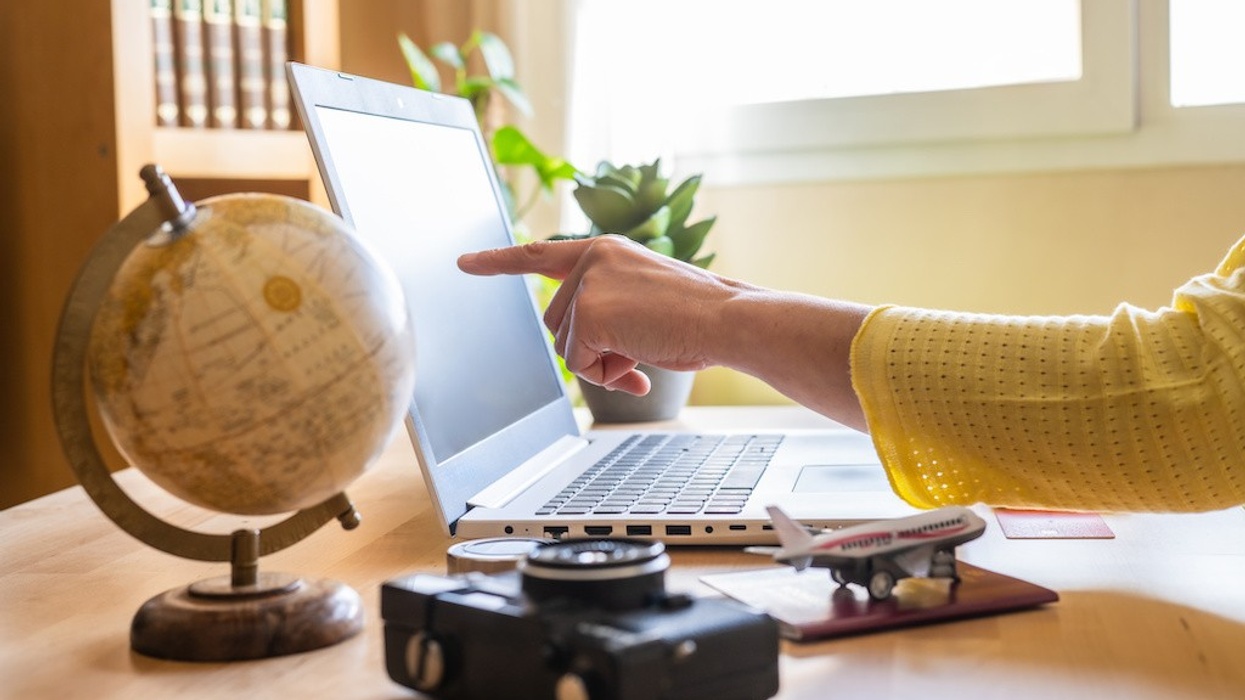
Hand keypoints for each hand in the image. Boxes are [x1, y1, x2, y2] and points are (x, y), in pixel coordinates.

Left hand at [458, 236, 744, 394]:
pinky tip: (640, 360)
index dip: (499, 262)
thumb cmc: (699, 317)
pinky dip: (608, 374)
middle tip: (638, 347)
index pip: (541, 255)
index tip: (464, 262)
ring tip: (646, 348)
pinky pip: (580, 363)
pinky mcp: (590, 312)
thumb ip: (608, 310)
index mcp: (605, 250)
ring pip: (567, 347)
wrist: (727, 319)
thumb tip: (584, 354)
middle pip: (556, 323)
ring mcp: (589, 284)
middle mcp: (592, 258)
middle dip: (591, 348)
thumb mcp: (645, 300)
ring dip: (603, 362)